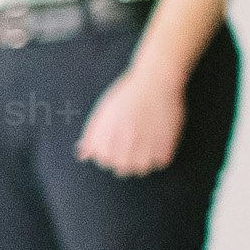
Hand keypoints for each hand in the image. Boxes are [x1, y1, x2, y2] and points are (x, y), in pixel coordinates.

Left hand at [75, 62, 187, 176]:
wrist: (157, 81)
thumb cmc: (127, 95)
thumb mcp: (104, 111)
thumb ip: (92, 135)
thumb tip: (82, 156)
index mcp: (108, 134)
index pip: (103, 160)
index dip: (107, 155)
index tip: (115, 145)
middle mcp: (126, 141)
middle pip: (121, 167)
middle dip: (123, 161)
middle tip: (132, 144)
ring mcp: (147, 144)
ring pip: (141, 169)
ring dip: (141, 161)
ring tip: (144, 144)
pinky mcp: (167, 143)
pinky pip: (160, 162)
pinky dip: (159, 156)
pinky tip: (158, 141)